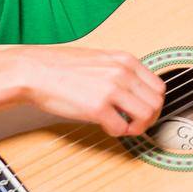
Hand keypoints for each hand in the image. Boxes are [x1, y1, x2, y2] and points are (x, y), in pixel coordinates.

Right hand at [10, 46, 165, 136]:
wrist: (34, 71)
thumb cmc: (60, 66)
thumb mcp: (100, 59)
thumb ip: (120, 72)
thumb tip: (133, 91)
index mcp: (125, 60)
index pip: (158, 86)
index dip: (153, 103)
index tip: (143, 111)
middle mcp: (122, 73)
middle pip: (156, 103)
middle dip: (149, 118)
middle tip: (135, 123)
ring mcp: (111, 90)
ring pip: (146, 116)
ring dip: (137, 127)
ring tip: (124, 127)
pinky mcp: (97, 108)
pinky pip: (121, 128)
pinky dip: (117, 132)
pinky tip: (106, 127)